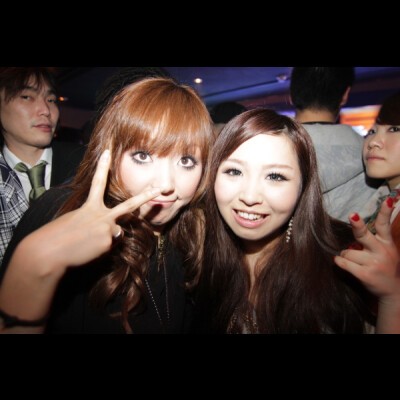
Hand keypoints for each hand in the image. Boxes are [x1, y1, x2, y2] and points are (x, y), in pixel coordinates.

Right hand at [23, 150, 160, 268]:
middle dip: (146, 196)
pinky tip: (88, 250)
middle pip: (130, 205)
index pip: (98, 183)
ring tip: (86, 244)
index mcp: (89, 207)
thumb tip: (111, 231)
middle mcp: (102, 215)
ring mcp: (107, 228)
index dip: (103, 167)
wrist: (49, 251)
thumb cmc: (55, 237)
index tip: (108, 152)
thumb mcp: (75, 222)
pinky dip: (101, 249)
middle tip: (160, 188)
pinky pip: (110, 246)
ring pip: (116, 234)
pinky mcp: (108, 242)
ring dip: (105, 239)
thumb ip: (95, 222)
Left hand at [334, 198, 399, 300]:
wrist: (392, 291)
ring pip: (347, 251)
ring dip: (346, 255)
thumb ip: (376, 238)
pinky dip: (339, 262)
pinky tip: (341, 262)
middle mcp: (381, 251)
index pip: (385, 224)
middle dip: (357, 224)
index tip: (388, 200)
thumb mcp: (387, 250)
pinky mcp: (365, 274)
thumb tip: (356, 221)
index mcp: (387, 243)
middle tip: (352, 215)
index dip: (385, 211)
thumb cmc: (385, 266)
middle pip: (363, 234)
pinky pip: (344, 263)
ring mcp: (373, 263)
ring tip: (355, 261)